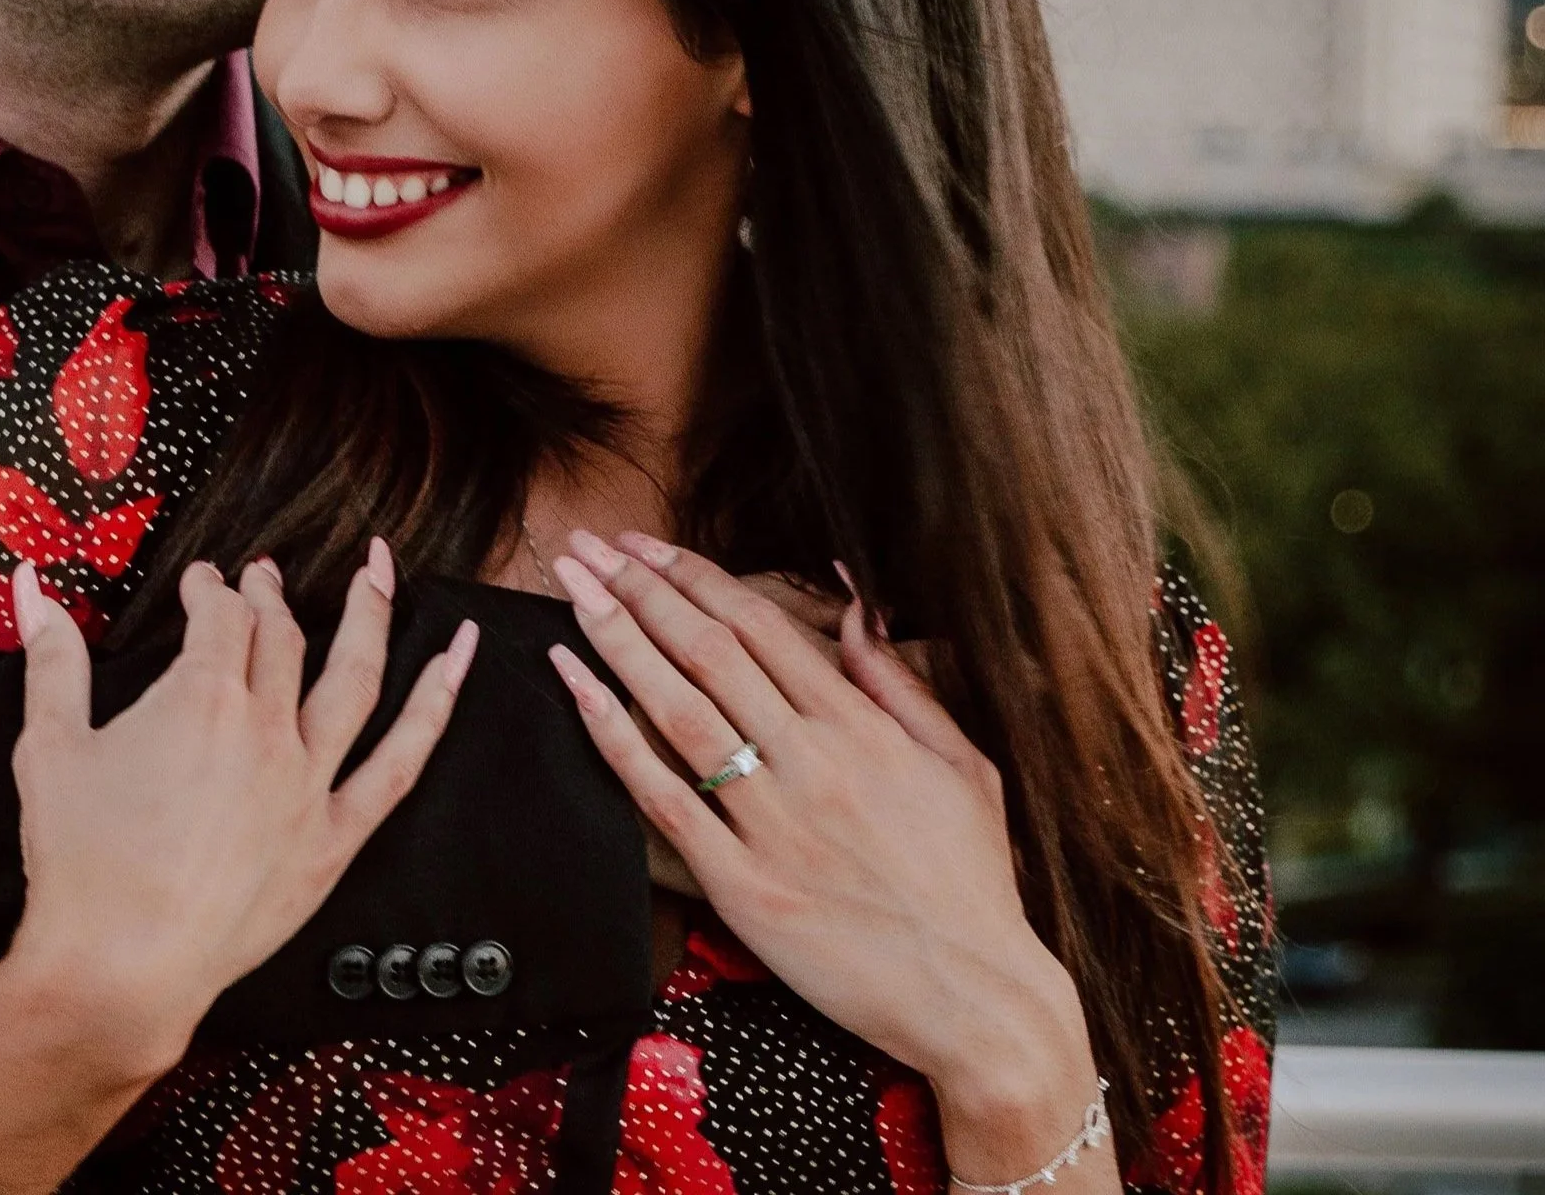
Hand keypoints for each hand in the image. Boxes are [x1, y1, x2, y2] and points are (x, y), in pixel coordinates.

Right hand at [0, 545, 475, 1193]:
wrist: (120, 968)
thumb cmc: (82, 863)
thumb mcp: (51, 747)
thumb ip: (50, 658)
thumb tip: (31, 584)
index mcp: (200, 698)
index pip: (219, 616)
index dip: (210, 590)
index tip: (201, 583)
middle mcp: (265, 728)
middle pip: (280, 637)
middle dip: (269, 596)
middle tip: (264, 575)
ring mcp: (308, 782)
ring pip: (356, 676)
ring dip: (371, 614)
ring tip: (378, 571)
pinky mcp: (335, 837)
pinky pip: (402, 760)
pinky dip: (436, 703)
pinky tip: (457, 659)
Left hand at [548, 531, 1117, 1192]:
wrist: (975, 999)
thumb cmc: (970, 881)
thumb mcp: (961, 763)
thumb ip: (896, 680)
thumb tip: (853, 603)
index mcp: (860, 727)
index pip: (757, 626)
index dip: (691, 576)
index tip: (643, 545)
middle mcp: (810, 762)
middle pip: (705, 651)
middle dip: (636, 588)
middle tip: (584, 548)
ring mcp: (771, 823)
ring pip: (676, 708)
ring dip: (615, 639)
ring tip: (570, 590)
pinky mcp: (740, 885)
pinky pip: (662, 798)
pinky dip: (613, 735)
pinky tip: (576, 685)